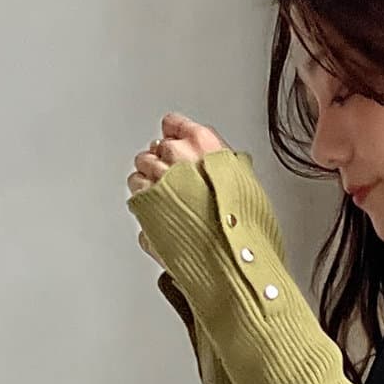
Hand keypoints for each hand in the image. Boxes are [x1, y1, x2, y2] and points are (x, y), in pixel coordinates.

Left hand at [128, 112, 228, 261]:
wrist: (230, 259)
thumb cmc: (242, 226)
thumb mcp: (247, 183)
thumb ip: (226, 166)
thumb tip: (220, 164)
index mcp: (203, 144)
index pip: (174, 124)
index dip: (175, 136)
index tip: (175, 141)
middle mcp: (176, 157)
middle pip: (154, 149)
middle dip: (162, 162)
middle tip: (176, 181)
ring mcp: (157, 181)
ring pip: (140, 171)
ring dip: (150, 183)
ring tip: (168, 201)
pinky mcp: (144, 207)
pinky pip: (136, 198)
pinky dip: (145, 205)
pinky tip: (161, 215)